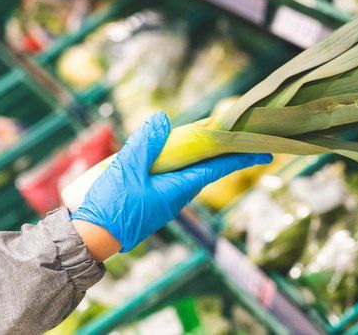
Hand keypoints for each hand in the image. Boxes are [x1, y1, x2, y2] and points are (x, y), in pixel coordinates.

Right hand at [70, 112, 271, 254]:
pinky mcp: (151, 202)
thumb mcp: (127, 168)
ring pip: (187, 172)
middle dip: (223, 152)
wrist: (92, 238)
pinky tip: (168, 153)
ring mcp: (164, 201)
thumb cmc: (111, 205)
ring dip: (198, 156)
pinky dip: (178, 163)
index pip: (217, 168)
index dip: (241, 157)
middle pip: (205, 168)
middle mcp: (177, 196)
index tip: (265, 152)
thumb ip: (145, 142)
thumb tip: (163, 119)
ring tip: (205, 137)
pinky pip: (171, 178)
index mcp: (178, 188)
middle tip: (238, 134)